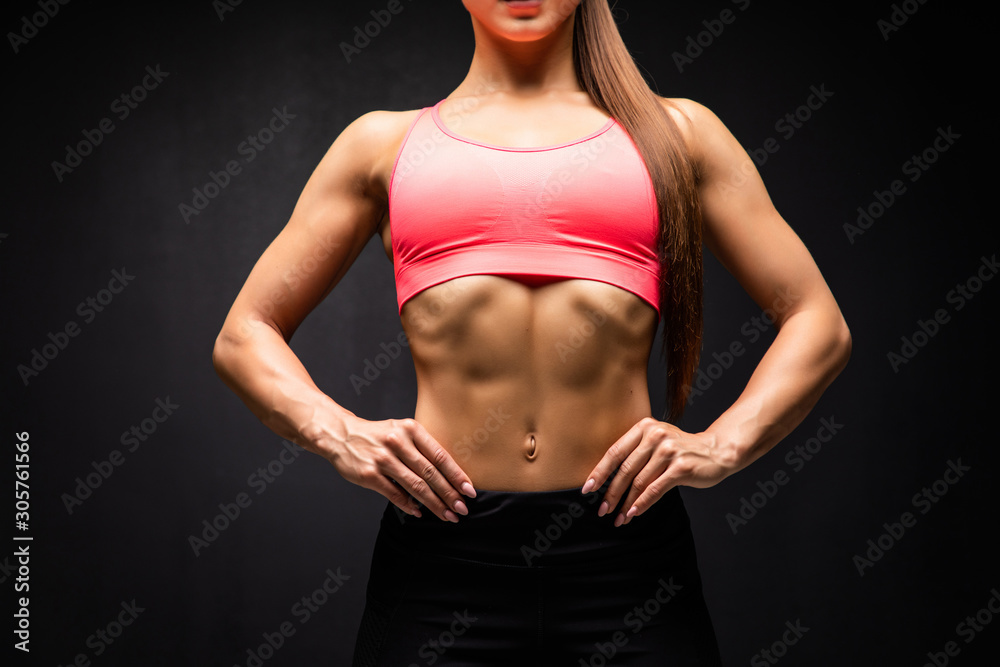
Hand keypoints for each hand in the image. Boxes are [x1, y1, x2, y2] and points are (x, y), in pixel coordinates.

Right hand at [324, 414, 476, 522]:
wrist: (340, 434)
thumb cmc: (377, 436)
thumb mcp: (402, 431)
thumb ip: (421, 449)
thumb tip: (447, 476)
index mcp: (410, 429)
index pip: (439, 455)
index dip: (456, 475)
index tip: (469, 490)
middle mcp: (398, 442)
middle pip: (430, 473)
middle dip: (449, 494)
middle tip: (461, 509)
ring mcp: (382, 458)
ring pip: (415, 485)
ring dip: (433, 503)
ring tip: (446, 515)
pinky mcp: (369, 474)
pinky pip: (394, 493)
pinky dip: (408, 504)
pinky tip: (419, 512)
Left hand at [581, 417, 736, 526]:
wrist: (716, 451)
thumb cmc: (681, 451)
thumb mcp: (656, 442)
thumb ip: (635, 453)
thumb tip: (606, 479)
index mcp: (644, 427)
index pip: (615, 452)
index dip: (599, 472)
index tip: (587, 489)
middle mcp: (655, 435)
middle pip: (625, 469)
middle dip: (611, 493)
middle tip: (602, 510)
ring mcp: (669, 451)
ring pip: (639, 482)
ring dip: (625, 503)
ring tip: (617, 517)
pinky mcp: (681, 467)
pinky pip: (655, 490)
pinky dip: (641, 504)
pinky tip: (633, 514)